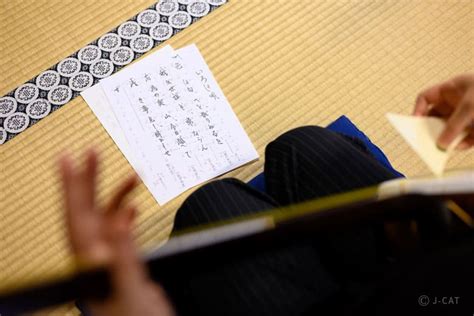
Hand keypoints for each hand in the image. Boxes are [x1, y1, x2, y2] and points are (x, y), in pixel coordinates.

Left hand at [60, 150, 174, 315]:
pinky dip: (128, 213)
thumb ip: (124, 254)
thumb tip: (119, 221)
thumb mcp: (129, 287)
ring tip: (132, 175)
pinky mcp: (125, 259)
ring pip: (108, 216)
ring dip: (118, 194)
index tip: (66, 159)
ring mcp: (111, 256)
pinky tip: (133, 206)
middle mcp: (95, 254)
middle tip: (91, 152)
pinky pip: (123, 229)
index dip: (70, 185)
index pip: (74, 215)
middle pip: (87, 209)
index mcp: (88, 261)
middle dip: (89, 179)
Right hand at [414, 73, 473, 149]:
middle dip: (430, 129)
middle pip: (435, 118)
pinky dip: (462, 143)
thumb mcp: (470, 106)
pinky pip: (463, 139)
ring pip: (448, 131)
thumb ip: (454, 125)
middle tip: (424, 140)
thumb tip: (440, 144)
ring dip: (445, 139)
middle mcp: (455, 103)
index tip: (415, 123)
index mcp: (451, 90)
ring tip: (442, 148)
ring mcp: (465, 117)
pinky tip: (462, 146)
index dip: (418, 109)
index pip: (426, 98)